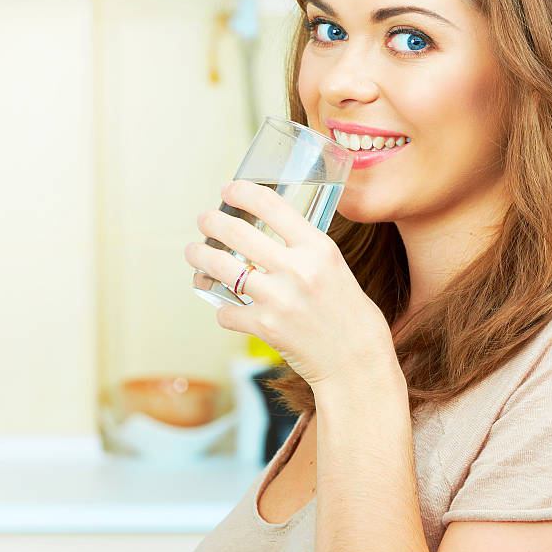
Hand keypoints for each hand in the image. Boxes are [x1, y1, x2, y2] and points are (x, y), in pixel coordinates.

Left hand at [185, 180, 399, 390]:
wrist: (357, 362)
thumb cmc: (350, 315)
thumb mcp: (336, 268)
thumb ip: (305, 250)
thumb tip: (267, 236)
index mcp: (318, 248)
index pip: (272, 205)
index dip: (242, 192)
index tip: (229, 190)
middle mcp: (297, 269)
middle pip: (237, 232)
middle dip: (212, 222)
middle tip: (204, 220)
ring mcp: (279, 298)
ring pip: (222, 268)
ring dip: (200, 257)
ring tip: (194, 253)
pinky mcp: (265, 327)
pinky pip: (227, 312)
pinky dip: (223, 310)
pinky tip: (226, 309)